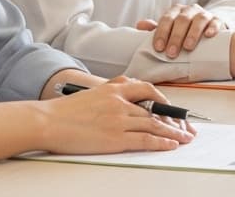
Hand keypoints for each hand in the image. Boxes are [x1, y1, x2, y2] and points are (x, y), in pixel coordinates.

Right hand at [41, 75, 194, 153]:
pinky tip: (171, 145)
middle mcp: (120, 101)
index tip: (174, 110)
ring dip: (173, 132)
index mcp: (114, 88)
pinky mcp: (116, 137)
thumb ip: (112, 94)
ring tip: (185, 138)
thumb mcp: (93, 93)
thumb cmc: (65, 111)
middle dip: (175, 120)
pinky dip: (162, 142)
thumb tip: (128, 102)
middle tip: (187, 127)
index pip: (148, 90)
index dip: (165, 101)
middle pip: (156, 110)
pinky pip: (146, 139)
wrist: (47, 121)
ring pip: (155, 124)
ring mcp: (119, 119)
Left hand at [136, 3, 223, 57]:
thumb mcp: (170, 30)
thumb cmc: (185, 32)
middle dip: (175, 37)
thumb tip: (139, 25)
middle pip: (182, 20)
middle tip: (171, 53)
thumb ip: (156, 28)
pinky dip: (212, 28)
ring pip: (198, 20)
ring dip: (192, 33)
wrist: (208, 30)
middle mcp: (189, 10)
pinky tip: (209, 36)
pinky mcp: (218, 20)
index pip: (166, 19)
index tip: (158, 48)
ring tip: (188, 48)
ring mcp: (204, 14)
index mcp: (175, 11)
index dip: (161, 32)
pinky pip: (215, 22)